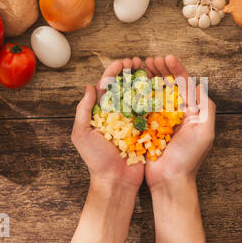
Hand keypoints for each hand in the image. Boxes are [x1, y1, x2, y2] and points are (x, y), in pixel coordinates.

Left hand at [69, 57, 145, 242]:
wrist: (115, 181)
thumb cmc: (96, 160)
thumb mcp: (82, 134)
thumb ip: (83, 110)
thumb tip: (90, 87)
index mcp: (100, 113)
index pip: (107, 86)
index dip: (114, 72)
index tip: (124, 62)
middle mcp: (116, 114)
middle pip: (123, 87)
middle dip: (130, 72)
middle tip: (139, 62)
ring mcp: (131, 121)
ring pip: (137, 96)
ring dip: (143, 81)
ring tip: (150, 69)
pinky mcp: (143, 130)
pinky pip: (149, 111)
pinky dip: (153, 98)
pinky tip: (159, 87)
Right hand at [144, 55, 215, 188]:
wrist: (170, 180)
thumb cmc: (189, 158)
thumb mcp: (205, 133)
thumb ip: (206, 108)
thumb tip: (201, 85)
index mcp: (192, 112)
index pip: (185, 85)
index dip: (176, 69)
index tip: (167, 57)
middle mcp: (177, 113)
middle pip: (169, 86)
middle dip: (161, 71)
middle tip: (149, 60)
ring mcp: (162, 120)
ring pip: (155, 93)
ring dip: (148, 79)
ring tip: (141, 67)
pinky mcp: (148, 127)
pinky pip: (143, 108)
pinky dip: (138, 95)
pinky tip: (132, 85)